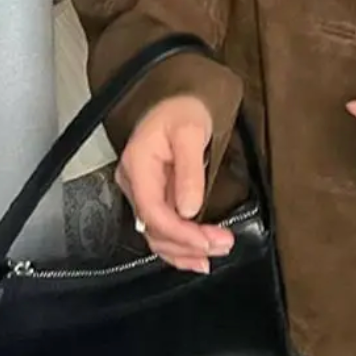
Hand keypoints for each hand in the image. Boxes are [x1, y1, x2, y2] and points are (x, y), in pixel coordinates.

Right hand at [116, 94, 234, 273]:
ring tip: (212, 256)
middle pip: (154, 228)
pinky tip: (196, 254)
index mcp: (138, 166)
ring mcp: (143, 191)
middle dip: (187, 244)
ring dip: (184, 250)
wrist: (180, 99)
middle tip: (221, 246)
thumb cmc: (183, 109)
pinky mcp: (155, 195)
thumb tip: (189, 209)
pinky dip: (179, 243)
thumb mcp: (191, 132)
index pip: (153, 212)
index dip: (180, 233)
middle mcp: (135, 183)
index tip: (208, 241)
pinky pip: (163, 226)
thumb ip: (189, 171)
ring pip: (156, 234)